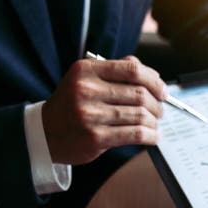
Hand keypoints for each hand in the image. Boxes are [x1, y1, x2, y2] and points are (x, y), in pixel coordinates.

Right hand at [42, 56, 165, 164]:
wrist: (44, 133)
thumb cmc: (72, 105)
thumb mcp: (85, 79)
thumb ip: (115, 71)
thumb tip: (148, 71)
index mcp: (86, 70)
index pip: (132, 70)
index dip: (155, 80)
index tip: (163, 90)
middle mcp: (86, 90)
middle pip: (140, 93)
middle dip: (157, 103)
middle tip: (160, 110)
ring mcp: (90, 115)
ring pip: (140, 115)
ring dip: (155, 121)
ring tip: (155, 123)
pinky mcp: (96, 137)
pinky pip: (135, 134)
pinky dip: (151, 135)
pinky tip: (153, 136)